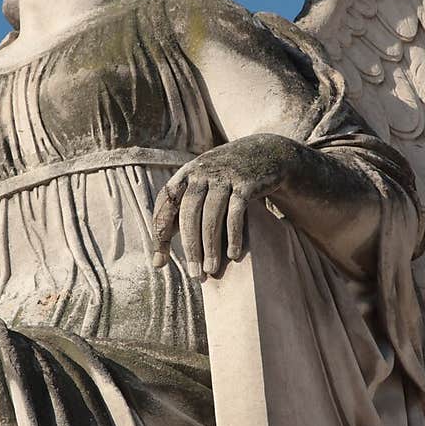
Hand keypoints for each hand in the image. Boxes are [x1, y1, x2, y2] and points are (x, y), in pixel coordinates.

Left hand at [151, 135, 297, 278]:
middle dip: (190, 246)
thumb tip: (158, 255)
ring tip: (212, 270)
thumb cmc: (226, 180)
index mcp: (186, 174)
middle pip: (189, 212)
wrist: (266, 152)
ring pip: (212, 215)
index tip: (160, 262)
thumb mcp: (201, 188)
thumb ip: (180, 215)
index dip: (161, 233)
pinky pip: (237, 212)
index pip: (166, 205)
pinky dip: (234, 234)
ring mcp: (225, 176)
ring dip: (211, 245)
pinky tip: (234, 255)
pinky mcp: (247, 182)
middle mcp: (203, 172)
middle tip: (194, 274)